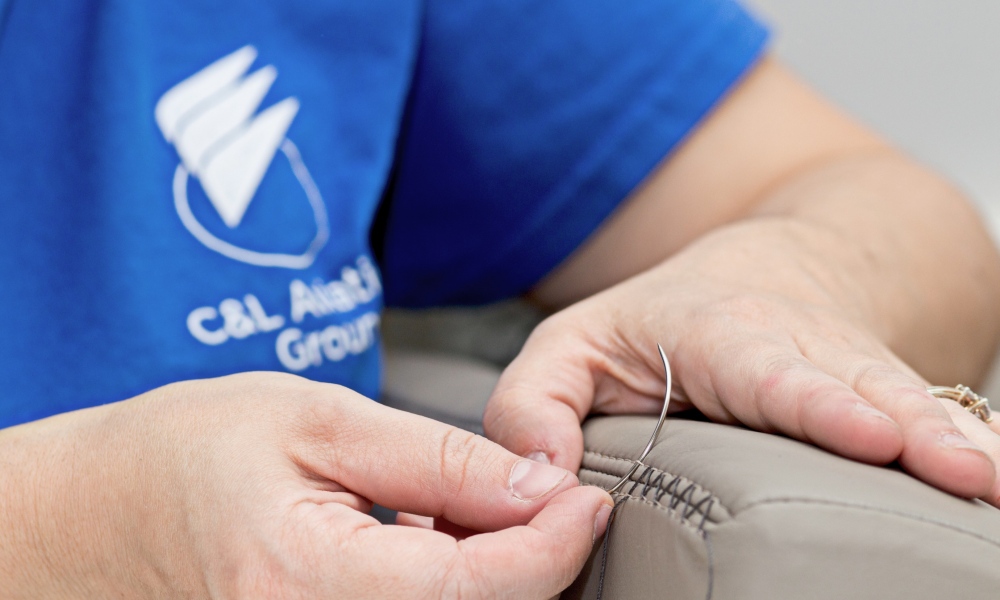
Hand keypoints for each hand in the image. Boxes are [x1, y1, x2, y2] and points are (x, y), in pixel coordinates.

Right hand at [0, 373, 611, 598]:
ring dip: (499, 577)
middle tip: (556, 497)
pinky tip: (444, 540)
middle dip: (537, 564)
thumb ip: (437, 458)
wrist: (108, 509)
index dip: (553, 545)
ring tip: (498, 511)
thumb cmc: (192, 450)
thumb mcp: (320, 418)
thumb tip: (537, 485)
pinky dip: (455, 586)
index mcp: (310, 578)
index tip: (589, 497)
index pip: (477, 589)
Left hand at [485, 220, 999, 505]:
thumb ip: (533, 406)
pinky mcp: (884, 394)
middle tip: (963, 471)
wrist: (749, 276)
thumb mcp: (568, 348)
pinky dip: (968, 440)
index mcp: (715, 334)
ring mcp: (850, 368)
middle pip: (860, 385)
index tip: (866, 433)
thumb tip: (542, 478)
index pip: (765, 369)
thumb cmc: (648, 327)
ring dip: (955, 438)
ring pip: (911, 399)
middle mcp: (797, 345)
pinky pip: (931, 414)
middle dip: (913, 427)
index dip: (816, 402)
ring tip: (992, 480)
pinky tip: (995, 478)